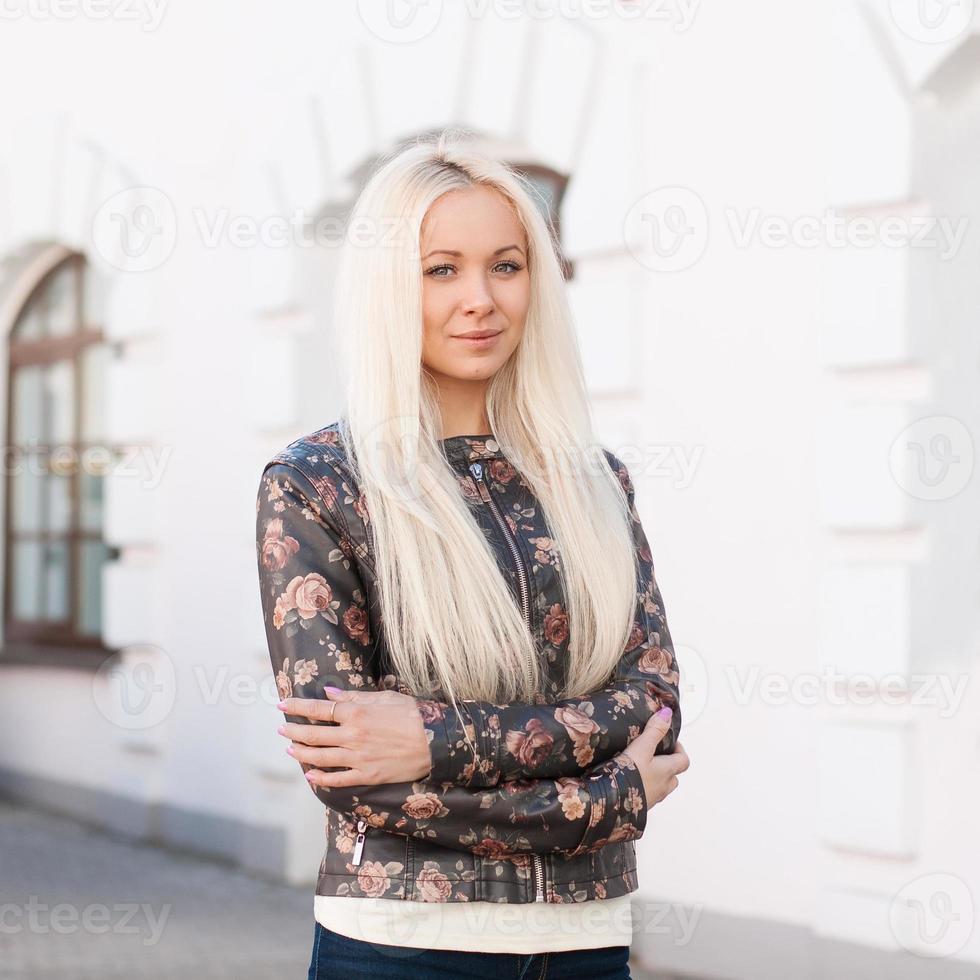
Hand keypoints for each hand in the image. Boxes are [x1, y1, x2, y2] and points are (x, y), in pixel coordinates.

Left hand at [277, 687, 431, 787]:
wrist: (435, 740)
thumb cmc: (412, 714)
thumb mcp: (384, 697)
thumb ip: (354, 697)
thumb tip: (329, 694)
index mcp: (356, 713)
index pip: (318, 710)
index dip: (297, 707)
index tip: (282, 704)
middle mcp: (352, 736)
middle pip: (313, 735)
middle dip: (293, 731)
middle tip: (281, 728)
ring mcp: (358, 758)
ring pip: (320, 758)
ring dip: (301, 754)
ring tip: (290, 750)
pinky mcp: (367, 775)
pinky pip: (338, 779)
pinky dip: (321, 778)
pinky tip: (310, 776)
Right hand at [621, 707, 689, 809]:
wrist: (613, 802)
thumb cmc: (630, 774)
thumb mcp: (642, 747)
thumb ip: (654, 730)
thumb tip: (667, 714)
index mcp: (667, 771)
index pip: (684, 760)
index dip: (680, 750)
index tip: (671, 741)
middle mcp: (663, 787)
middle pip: (674, 776)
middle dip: (669, 765)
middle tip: (657, 755)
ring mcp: (653, 798)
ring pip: (662, 787)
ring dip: (657, 778)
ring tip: (642, 767)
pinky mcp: (641, 806)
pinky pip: (648, 794)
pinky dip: (644, 787)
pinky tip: (631, 781)